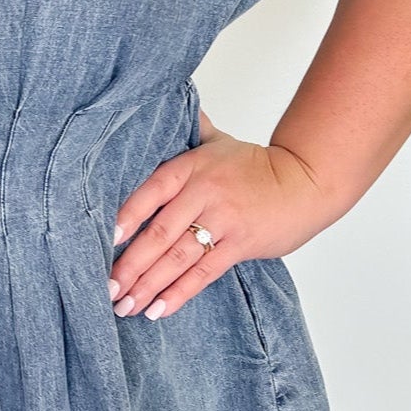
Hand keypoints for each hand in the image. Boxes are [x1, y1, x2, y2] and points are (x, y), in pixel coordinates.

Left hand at [107, 108, 329, 320]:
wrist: (306, 180)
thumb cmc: (257, 165)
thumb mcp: (219, 141)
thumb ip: (188, 130)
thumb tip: (162, 101)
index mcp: (191, 167)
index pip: (150, 192)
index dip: (126, 217)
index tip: (103, 240)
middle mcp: (203, 194)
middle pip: (158, 233)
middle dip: (129, 265)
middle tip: (107, 288)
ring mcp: (222, 221)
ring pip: (177, 258)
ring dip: (148, 285)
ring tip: (125, 306)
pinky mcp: (240, 245)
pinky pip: (203, 274)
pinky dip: (178, 293)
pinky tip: (157, 309)